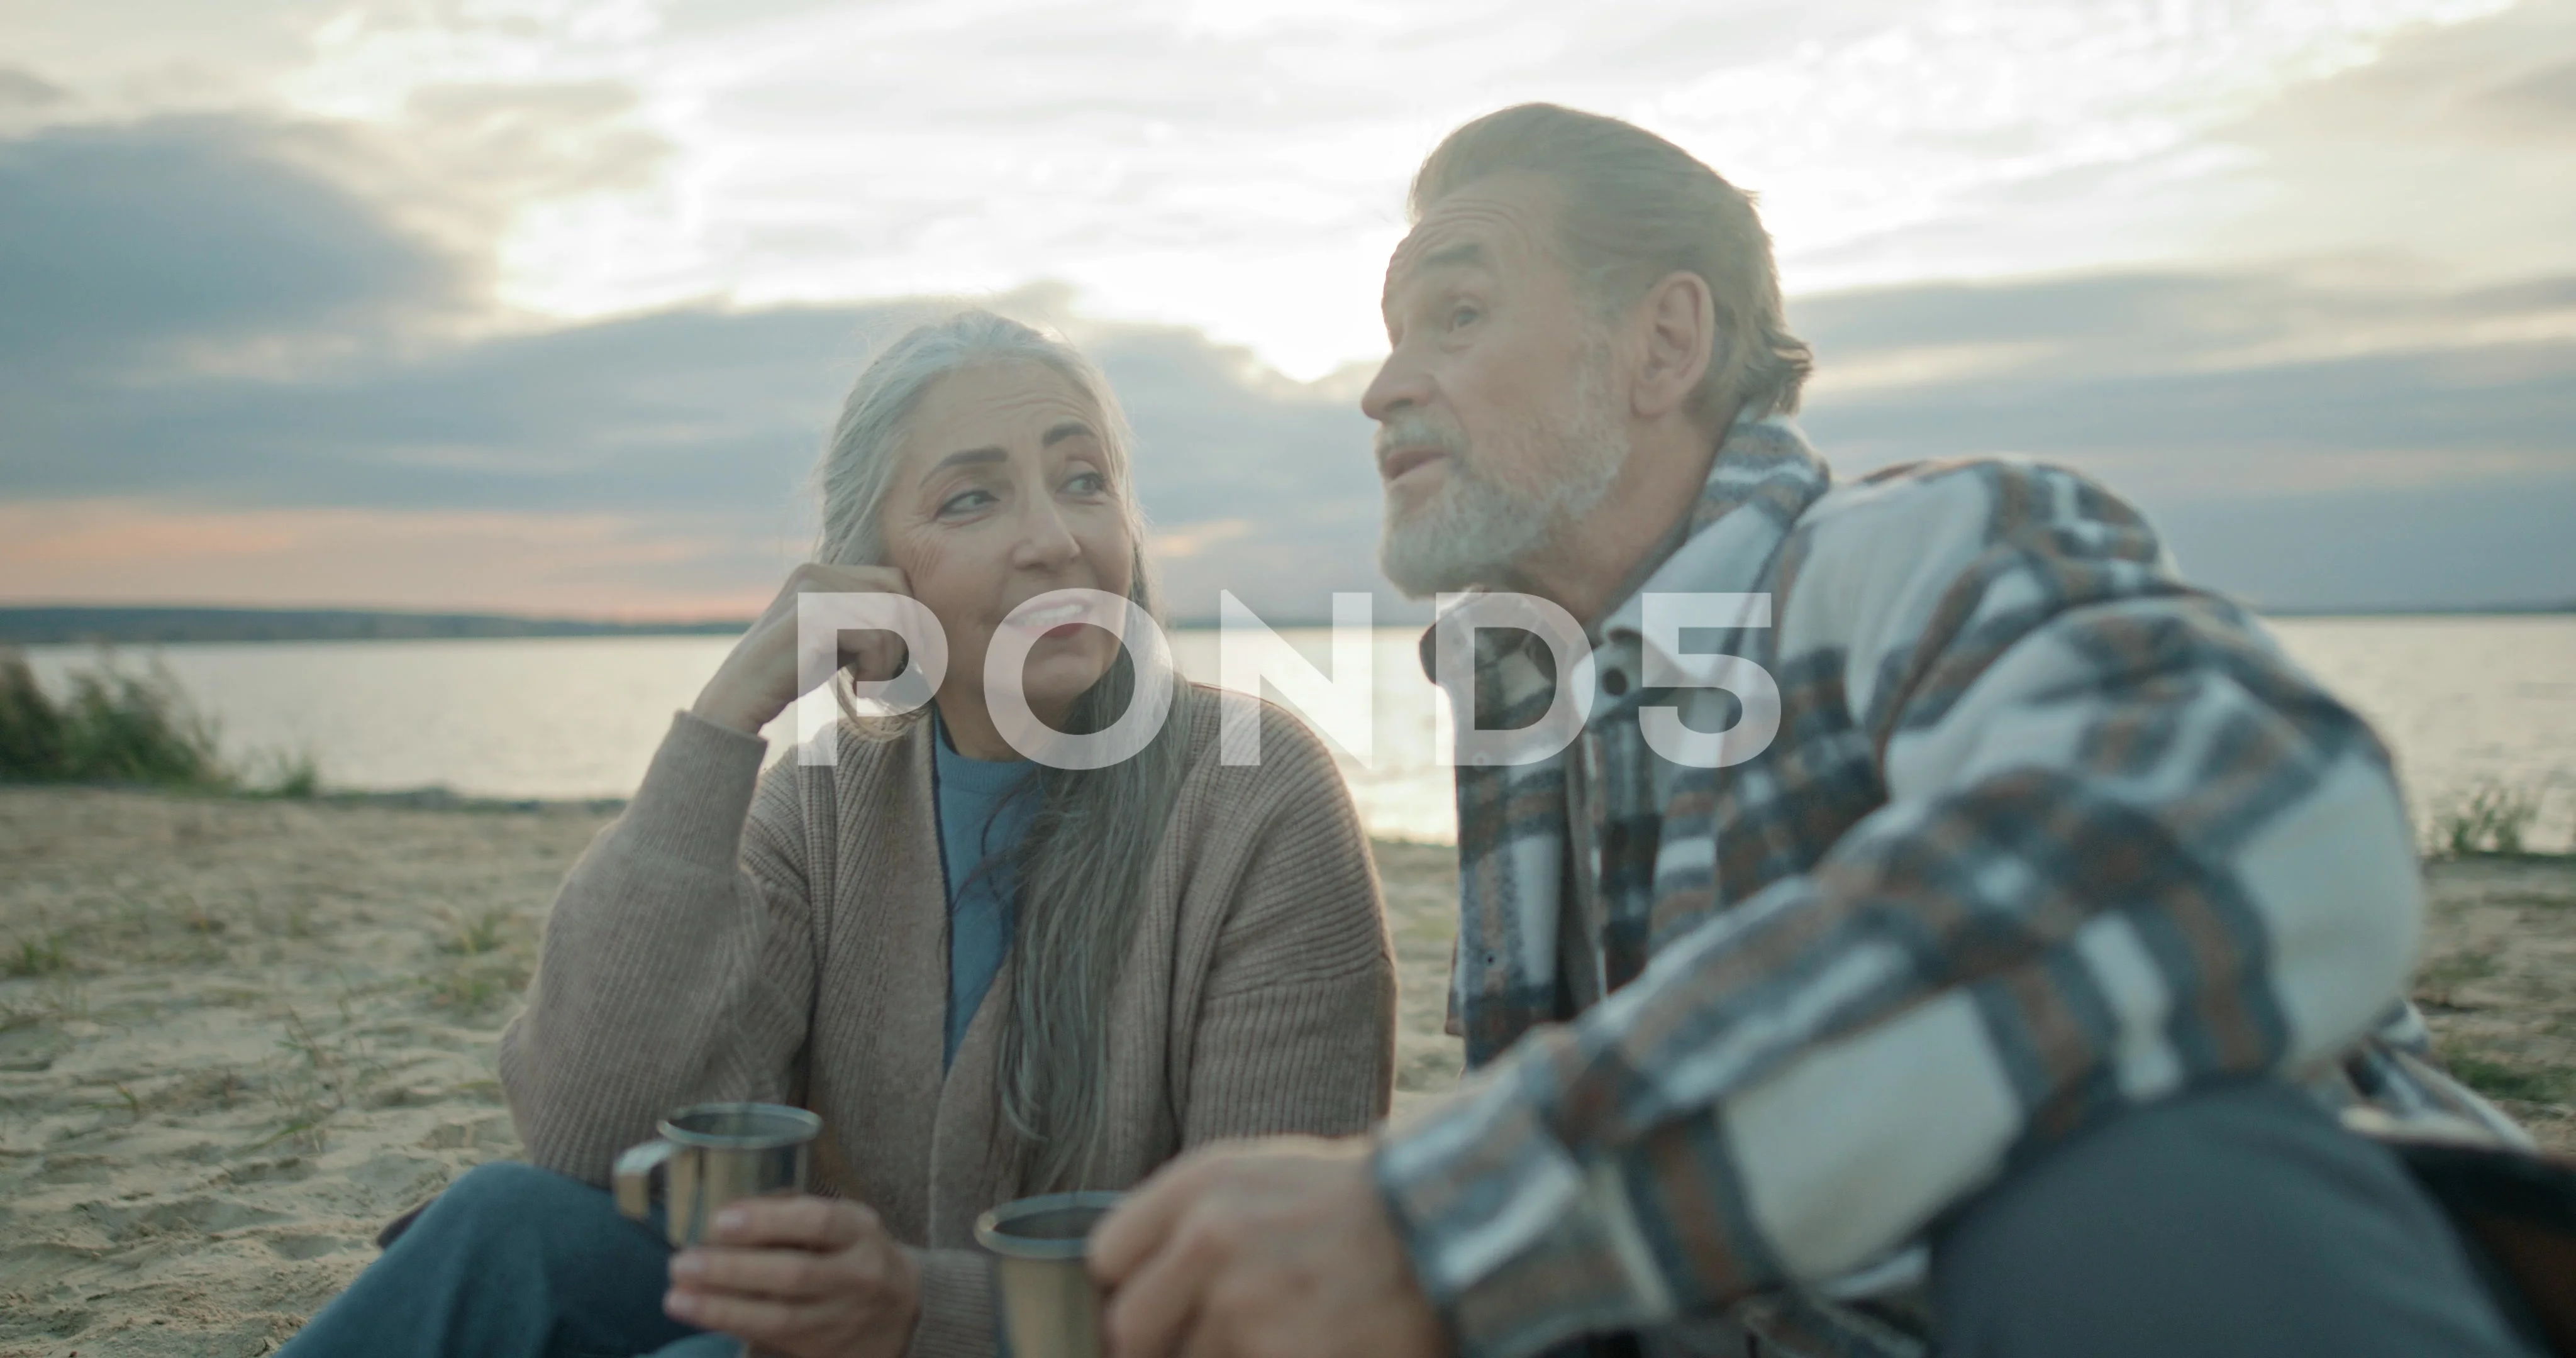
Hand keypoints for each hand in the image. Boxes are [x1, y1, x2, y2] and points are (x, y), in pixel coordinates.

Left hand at [664, 1194, 920, 1357]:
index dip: (768, 1222)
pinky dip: (734, 1327)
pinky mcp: (826, 1350)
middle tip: (682, 1263)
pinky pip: (775, 1340)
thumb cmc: (853, 1252)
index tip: (720, 1220)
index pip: (818, 1222)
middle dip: (732, 1270)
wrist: (903, 1310)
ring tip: (677, 1297)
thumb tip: (722, 1215)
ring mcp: (842, 1318)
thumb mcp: (841, 1221)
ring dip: (722, 1308)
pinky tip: (702, 1315)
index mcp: (860, 1231)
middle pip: (794, 1275)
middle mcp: (858, 1275)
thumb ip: (793, 1215)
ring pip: (780, 1318)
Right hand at [691, 562, 912, 734]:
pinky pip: (876, 637)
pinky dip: (878, 670)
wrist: (737, 699)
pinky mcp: (811, 617)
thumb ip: (866, 619)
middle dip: (907, 638)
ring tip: (870, 685)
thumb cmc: (790, 673)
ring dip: (891, 661)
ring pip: (892, 616)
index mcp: (821, 571)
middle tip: (890, 675)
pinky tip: (859, 689)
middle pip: (898, 593)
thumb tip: (921, 620)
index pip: (894, 580)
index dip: (910, 620)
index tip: (905, 659)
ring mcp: (811, 591)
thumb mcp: (835, 636)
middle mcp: (816, 571)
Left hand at [1090, 1136, 1444, 1357]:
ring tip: (1275, 1331)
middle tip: (1196, 1341)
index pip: (1105, 1255)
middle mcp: (1211, 1238)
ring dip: (1223, 1356)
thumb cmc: (1352, 1206)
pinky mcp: (1279, 1356)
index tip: (1148, 1306)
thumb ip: (1189, 1219)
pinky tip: (1301, 1344)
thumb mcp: (1262, 1177)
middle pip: (1128, 1327)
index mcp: (1201, 1185)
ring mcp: (1246, 1304)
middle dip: (1155, 1346)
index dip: (1125, 1288)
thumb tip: (1128, 1281)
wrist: (1445, 1233)